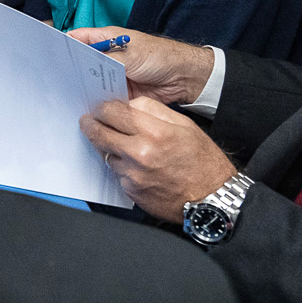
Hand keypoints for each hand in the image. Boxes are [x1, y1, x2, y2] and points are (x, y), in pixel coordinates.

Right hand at [63, 27, 213, 105]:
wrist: (183, 78)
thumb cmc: (160, 57)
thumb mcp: (130, 54)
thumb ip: (105, 59)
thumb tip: (83, 67)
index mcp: (107, 39)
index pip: (78, 38)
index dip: (64, 44)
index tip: (50, 54)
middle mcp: (107, 56)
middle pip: (82, 62)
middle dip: (71, 70)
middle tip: (56, 79)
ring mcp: (113, 74)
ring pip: (91, 81)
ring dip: (84, 87)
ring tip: (67, 95)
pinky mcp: (119, 91)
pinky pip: (103, 96)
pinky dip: (97, 101)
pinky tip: (87, 106)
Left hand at [80, 98, 237, 223]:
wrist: (211, 198)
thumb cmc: (202, 161)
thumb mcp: (184, 125)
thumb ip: (152, 110)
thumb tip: (127, 104)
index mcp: (154, 132)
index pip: (111, 112)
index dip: (102, 108)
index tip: (100, 108)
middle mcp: (139, 153)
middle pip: (98, 132)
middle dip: (91, 124)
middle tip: (89, 121)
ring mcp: (133, 174)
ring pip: (105, 153)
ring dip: (109, 147)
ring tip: (126, 146)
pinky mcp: (130, 190)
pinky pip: (116, 173)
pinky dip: (121, 166)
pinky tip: (137, 165)